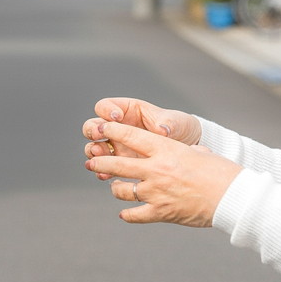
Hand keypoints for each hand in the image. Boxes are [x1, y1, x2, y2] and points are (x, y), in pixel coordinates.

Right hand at [82, 98, 200, 179]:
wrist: (187, 148)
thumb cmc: (179, 128)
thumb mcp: (175, 122)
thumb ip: (168, 124)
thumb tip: (162, 130)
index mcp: (127, 110)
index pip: (106, 106)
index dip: (107, 110)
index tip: (116, 118)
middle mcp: (118, 128)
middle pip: (93, 125)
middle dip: (93, 130)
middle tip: (100, 135)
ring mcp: (117, 146)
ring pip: (94, 146)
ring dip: (93, 151)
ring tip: (99, 156)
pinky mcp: (121, 163)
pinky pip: (105, 167)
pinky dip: (102, 171)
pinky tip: (105, 175)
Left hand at [83, 120, 240, 226]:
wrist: (232, 196)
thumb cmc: (221, 171)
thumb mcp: (199, 152)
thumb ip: (183, 150)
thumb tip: (183, 150)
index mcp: (165, 149)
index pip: (130, 136)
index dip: (112, 131)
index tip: (101, 128)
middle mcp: (156, 169)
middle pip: (117, 163)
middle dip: (100, 161)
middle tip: (91, 161)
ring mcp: (156, 191)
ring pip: (122, 190)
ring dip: (115, 188)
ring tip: (114, 186)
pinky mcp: (161, 212)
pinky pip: (135, 214)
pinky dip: (128, 214)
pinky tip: (124, 213)